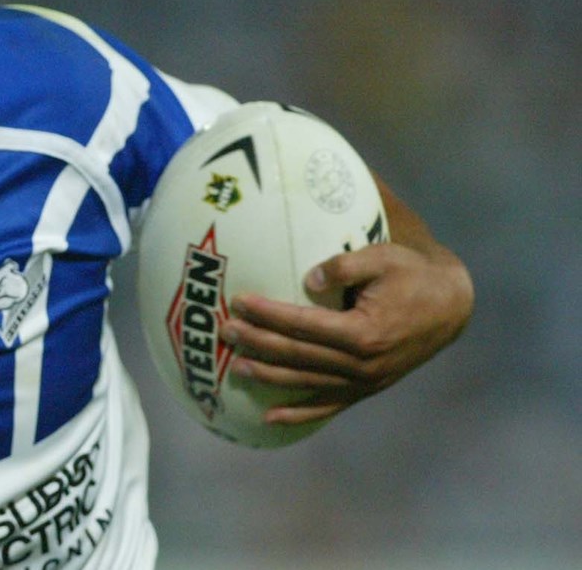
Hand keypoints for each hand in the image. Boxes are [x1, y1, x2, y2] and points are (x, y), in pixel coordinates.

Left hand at [222, 240, 472, 425]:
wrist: (451, 307)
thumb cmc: (413, 276)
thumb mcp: (385, 257)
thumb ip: (347, 265)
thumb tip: (310, 275)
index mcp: (363, 332)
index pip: (302, 324)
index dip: (267, 313)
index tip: (238, 302)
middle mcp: (361, 364)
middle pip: (297, 355)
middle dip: (257, 342)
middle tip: (225, 331)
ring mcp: (364, 382)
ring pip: (306, 383)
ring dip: (269, 376)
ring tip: (235, 367)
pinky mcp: (367, 389)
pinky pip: (328, 406)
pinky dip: (299, 414)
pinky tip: (269, 417)